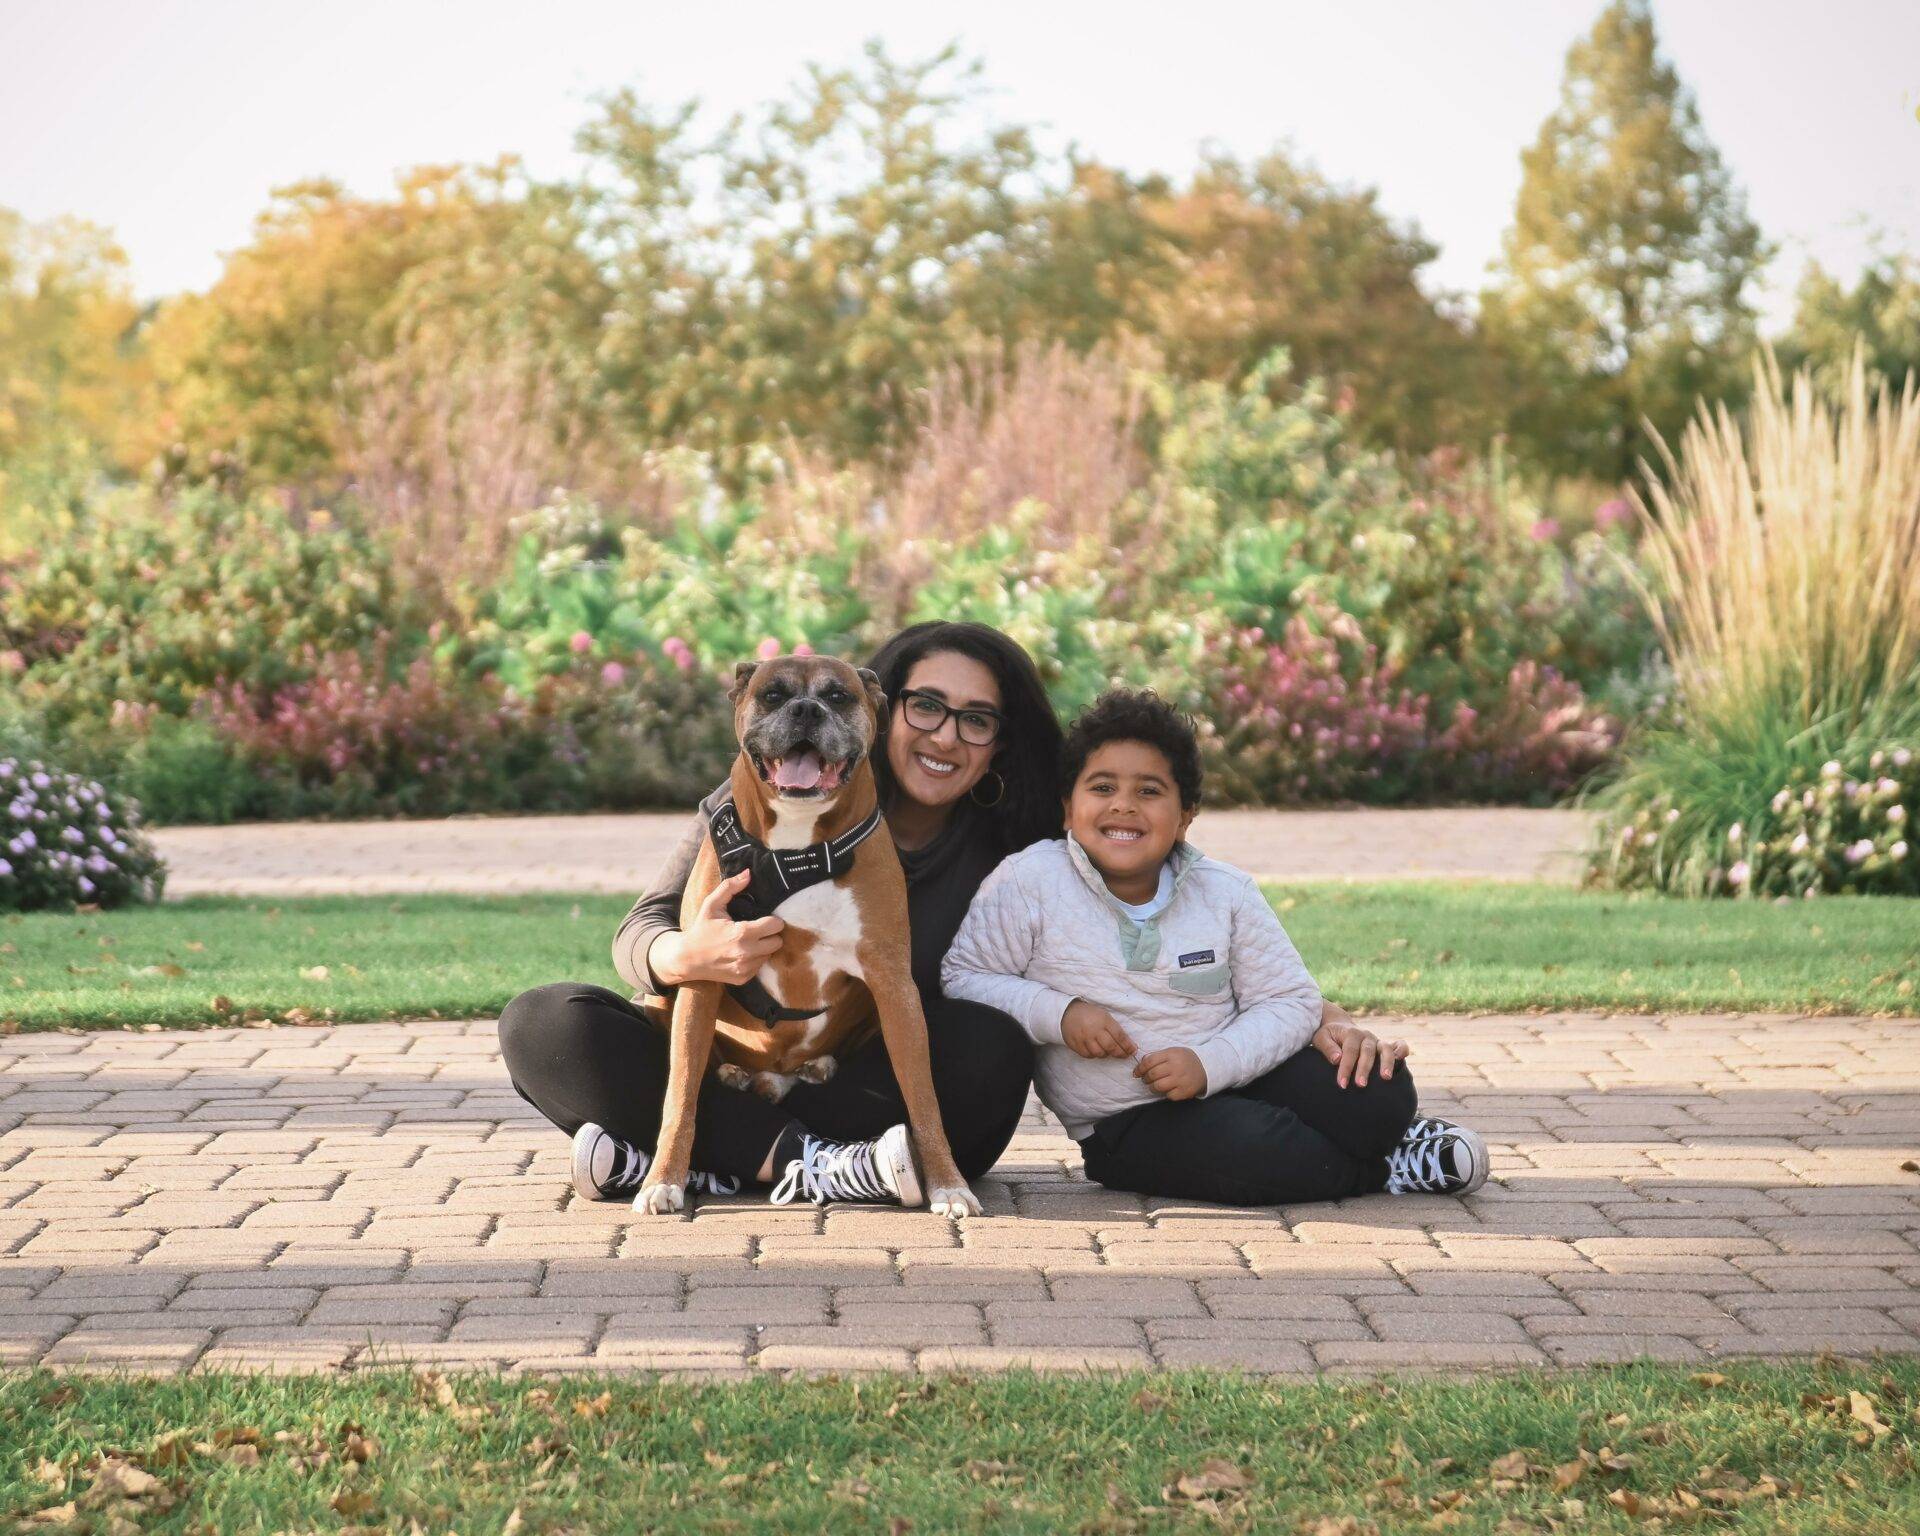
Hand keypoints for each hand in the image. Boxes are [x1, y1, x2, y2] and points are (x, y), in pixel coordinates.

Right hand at [651, 869, 785, 985]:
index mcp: (742, 933)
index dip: (772, 920)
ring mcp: (745, 968)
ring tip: (749, 942)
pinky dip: (755, 959)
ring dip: (763, 948)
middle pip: (778, 942)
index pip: (776, 925)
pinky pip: (760, 967)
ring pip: (770, 955)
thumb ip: (730, 887)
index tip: (764, 919)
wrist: (686, 959)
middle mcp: (747, 953)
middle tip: (758, 930)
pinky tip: (742, 953)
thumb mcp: (712, 905)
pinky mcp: (743, 978)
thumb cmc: (700, 929)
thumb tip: (748, 873)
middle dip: (770, 935)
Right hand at [1060, 999, 1136, 1059]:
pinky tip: (1095, 1049)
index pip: (1119, 1036)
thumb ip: (1116, 1030)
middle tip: (1124, 1055)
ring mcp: (1083, 1038)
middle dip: (1120, 1053)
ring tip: (1107, 1050)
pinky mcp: (1075, 1044)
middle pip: (1110, 1047)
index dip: (1128, 1046)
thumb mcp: (1105, 1016)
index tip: (1133, 1051)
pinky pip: (1088, 1055)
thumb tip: (1130, 1045)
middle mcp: (1094, 1029)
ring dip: (1106, 1054)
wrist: (1068, 1012)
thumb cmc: (1091, 1015)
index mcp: (1104, 1020)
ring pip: (1099, 1053)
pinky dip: (1094, 1055)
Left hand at [1134, 1047, 1206, 1100]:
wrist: (1206, 1068)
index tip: (1136, 1072)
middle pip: (1152, 1074)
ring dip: (1152, 1087)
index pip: (1149, 1061)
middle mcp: (1176, 1067)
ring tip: (1154, 1085)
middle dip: (1145, 1078)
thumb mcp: (1172, 1052)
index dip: (1140, 1068)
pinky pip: (1168, 1095)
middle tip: (1145, 1079)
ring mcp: (1181, 1080)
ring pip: (1158, 1086)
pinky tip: (1168, 1089)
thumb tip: (1141, 1063)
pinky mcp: (1185, 1091)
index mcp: (1172, 1054)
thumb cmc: (1184, 1060)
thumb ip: (1157, 1056)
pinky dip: (1166, 1093)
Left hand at [1312, 1002, 1407, 1088]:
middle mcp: (1366, 1035)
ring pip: (1385, 1049)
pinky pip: (1398, 1045)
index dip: (1346, 1068)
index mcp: (1351, 1033)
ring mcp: (1376, 1040)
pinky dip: (1402, 1050)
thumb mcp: (1321, 1038)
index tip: (1341, 1084)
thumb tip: (1337, 1058)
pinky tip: (1402, 1059)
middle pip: (1367, 1052)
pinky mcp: (1384, 1046)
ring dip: (1387, 1063)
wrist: (1339, 1027)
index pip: (1349, 1051)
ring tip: (1385, 1078)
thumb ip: (1327, 1047)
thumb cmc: (1328, 1036)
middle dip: (1364, 1069)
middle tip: (1360, 1085)